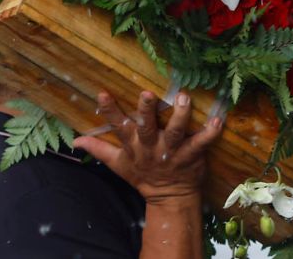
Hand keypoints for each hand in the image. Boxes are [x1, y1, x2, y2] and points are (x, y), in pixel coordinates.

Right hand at [74, 90, 222, 203]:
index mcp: (134, 147)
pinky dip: (210, 133)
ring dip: (181, 116)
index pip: (119, 127)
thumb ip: (99, 149)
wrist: (169, 199)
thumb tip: (75, 141)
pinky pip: (202, 144)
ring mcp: (173, 153)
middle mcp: (152, 148)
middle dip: (146, 112)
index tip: (102, 94)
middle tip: (147, 93)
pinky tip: (217, 120)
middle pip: (147, 128)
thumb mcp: (118, 164)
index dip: (110, 111)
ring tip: (184, 98)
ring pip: (176, 133)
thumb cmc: (143, 176)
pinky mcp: (192, 157)